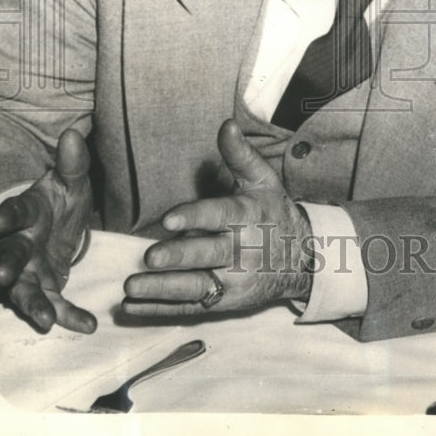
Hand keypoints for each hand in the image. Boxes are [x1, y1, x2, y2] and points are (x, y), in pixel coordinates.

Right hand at [0, 128, 95, 333]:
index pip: (14, 213)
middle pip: (11, 255)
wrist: (62, 224)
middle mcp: (21, 244)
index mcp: (27, 213)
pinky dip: (68, 316)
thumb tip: (73, 135)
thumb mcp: (72, 181)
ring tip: (45, 319)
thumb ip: (73, 163)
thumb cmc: (61, 200)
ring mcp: (30, 270)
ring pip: (24, 289)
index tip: (0, 224)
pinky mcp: (45, 288)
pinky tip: (87, 325)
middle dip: (8, 265)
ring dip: (33, 304)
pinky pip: (54, 304)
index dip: (7, 218)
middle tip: (3, 276)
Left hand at [122, 119, 312, 317]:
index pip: (218, 216)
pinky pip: (191, 308)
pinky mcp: (225, 302)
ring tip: (131, 288)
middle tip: (149, 258)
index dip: (194, 218)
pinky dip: (161, 309)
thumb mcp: (263, 180)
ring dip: (162, 290)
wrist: (303, 259)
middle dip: (178, 258)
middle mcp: (240, 251)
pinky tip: (133, 305)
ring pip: (196, 288)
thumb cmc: (274, 212)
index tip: (169, 221)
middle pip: (206, 256)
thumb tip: (227, 125)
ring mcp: (233, 281)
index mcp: (246, 216)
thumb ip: (240, 155)